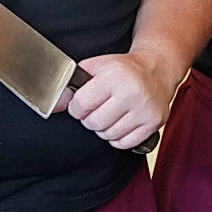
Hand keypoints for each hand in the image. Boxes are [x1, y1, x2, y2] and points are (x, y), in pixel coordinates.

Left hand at [61, 50, 176, 149]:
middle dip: (90, 119)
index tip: (82, 104)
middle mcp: (131, 93)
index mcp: (114, 76)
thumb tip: (55, 104)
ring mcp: (144, 110)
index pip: (81, 105)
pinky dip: (119, 137)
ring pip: (109, 135)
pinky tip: (122, 122)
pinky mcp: (154, 123)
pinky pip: (125, 144)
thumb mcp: (96, 67)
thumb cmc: (124, 69)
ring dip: (104, 128)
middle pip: (94, 123)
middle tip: (98, 108)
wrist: (156, 70)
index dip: (77, 107)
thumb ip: (72, 84)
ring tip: (111, 114)